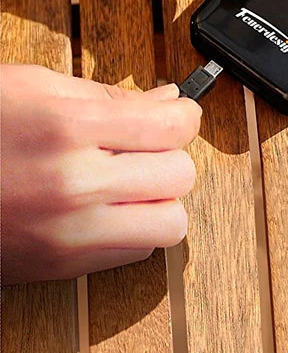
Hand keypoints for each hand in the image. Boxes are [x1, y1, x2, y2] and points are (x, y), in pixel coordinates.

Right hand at [1, 64, 200, 282]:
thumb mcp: (37, 87)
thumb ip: (108, 95)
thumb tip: (167, 100)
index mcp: (69, 128)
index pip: (170, 128)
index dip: (185, 116)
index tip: (179, 114)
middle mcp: (76, 185)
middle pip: (180, 175)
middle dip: (171, 155)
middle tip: (146, 145)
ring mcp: (72, 232)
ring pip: (170, 224)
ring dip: (161, 199)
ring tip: (133, 181)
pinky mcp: (65, 265)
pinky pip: (138, 253)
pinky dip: (137, 230)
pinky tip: (109, 206)